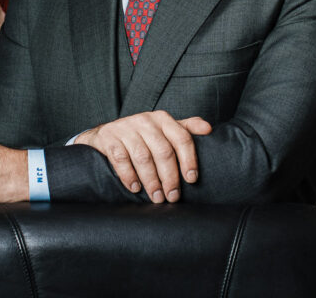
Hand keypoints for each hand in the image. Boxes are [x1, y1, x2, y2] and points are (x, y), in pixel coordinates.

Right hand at [74, 111, 211, 203]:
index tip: (191, 180)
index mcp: (163, 119)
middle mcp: (145, 121)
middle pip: (163, 151)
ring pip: (143, 157)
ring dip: (151, 181)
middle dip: (170, 177)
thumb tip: (209, 129)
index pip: (182, 138)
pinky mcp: (109, 138)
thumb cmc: (142, 135)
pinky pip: (121, 158)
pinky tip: (135, 188)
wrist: (106, 134)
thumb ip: (186, 128)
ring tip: (156, 197)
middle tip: (172, 197)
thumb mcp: (164, 129)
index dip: (188, 159)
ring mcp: (126, 128)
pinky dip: (129, 175)